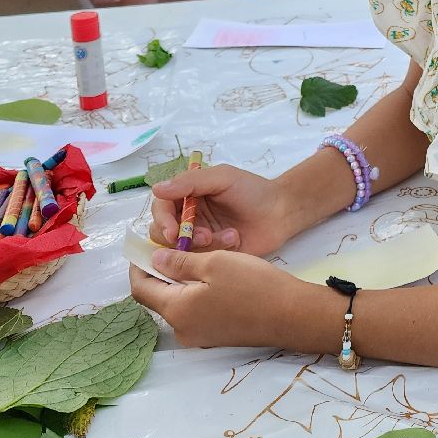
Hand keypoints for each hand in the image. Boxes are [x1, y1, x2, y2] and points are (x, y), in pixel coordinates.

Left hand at [129, 249, 316, 348]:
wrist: (292, 315)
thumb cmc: (252, 285)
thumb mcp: (214, 263)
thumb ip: (179, 262)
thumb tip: (155, 260)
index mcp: (176, 312)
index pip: (141, 289)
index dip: (139, 265)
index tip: (145, 244)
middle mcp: (182, 330)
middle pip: (159, 297)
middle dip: (162, 271)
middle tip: (175, 245)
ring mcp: (200, 336)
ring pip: (180, 303)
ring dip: (182, 281)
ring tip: (199, 255)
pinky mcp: (217, 336)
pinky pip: (196, 311)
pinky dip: (197, 292)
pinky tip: (216, 275)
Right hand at [147, 164, 297, 255]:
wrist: (281, 212)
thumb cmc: (253, 190)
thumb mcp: (222, 178)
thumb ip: (190, 182)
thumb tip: (156, 189)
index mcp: (188, 196)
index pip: (161, 208)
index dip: (162, 220)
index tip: (172, 232)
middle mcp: (189, 218)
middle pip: (162, 233)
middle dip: (180, 237)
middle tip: (204, 236)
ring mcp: (199, 238)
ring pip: (180, 249)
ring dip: (201, 245)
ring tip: (228, 235)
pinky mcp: (211, 255)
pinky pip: (199, 260)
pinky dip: (216, 251)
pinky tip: (234, 240)